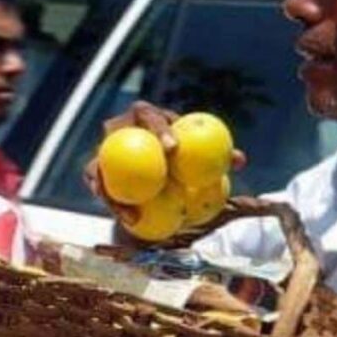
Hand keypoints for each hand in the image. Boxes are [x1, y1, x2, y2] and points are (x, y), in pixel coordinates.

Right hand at [82, 101, 247, 225]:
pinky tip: (132, 221)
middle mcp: (118, 129)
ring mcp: (103, 151)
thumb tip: (239, 160)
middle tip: (153, 181)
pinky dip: (114, 205)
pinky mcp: (97, 174)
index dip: (159, 128)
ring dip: (110, 191)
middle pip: (113, 136)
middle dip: (128, 153)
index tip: (174, 148)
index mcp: (144, 114)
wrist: (155, 159)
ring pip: (98, 168)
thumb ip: (216, 154)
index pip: (149, 115)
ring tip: (131, 213)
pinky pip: (101, 190)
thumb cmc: (181, 151)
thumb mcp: (197, 151)